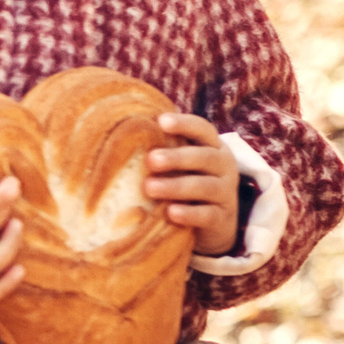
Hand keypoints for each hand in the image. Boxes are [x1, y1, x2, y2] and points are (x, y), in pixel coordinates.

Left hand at [148, 114, 238, 256]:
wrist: (216, 222)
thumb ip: (161, 149)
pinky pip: (208, 215)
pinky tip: (171, 212)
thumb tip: (118, 134)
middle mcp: (223, 167)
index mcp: (213, 147)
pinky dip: (189, 214)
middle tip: (150, 160)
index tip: (160, 121)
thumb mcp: (180, 164)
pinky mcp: (222, 219)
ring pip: (205, 187)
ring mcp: (225, 194)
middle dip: (177, 158)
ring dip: (176, 186)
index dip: (184, 124)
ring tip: (149, 187)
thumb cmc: (187, 182)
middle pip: (205, 157)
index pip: (203, 129)